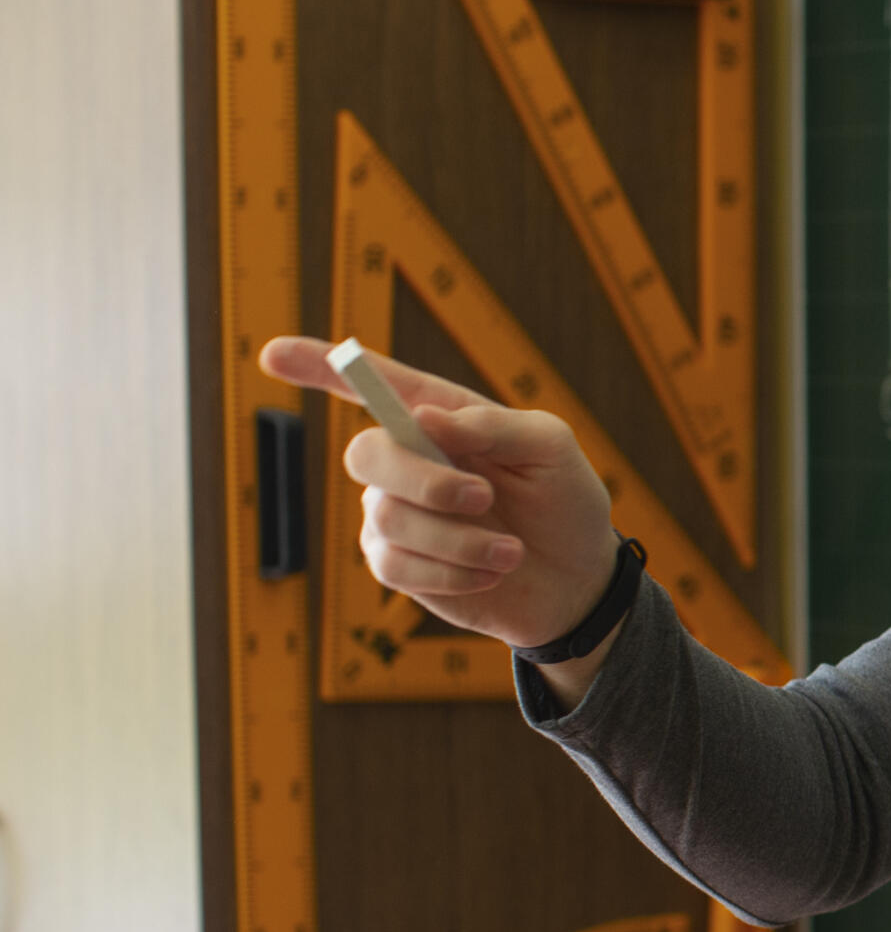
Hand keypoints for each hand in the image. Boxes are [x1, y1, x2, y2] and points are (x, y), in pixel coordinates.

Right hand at [259, 336, 620, 652]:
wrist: (577, 578)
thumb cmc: (564, 500)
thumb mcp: (550, 448)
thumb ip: (494, 426)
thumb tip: (426, 417)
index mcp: (441, 417)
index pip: (372, 384)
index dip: (318, 365)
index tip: (273, 353)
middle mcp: (408, 460)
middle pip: (367, 454)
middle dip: (424, 480)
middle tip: (484, 498)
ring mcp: (395, 513)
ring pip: (387, 518)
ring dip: (459, 538)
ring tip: (511, 550)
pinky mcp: (397, 564)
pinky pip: (395, 566)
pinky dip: (452, 571)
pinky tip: (490, 570)